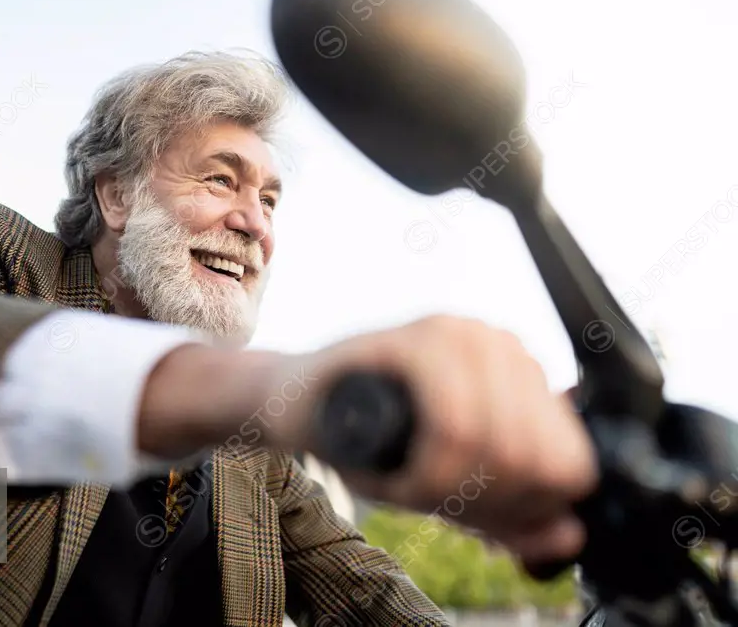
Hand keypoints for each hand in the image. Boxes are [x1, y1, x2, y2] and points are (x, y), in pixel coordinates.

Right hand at [272, 315, 598, 564]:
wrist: (297, 409)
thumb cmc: (374, 444)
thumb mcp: (453, 489)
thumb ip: (511, 514)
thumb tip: (569, 535)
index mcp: (523, 373)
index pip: (572, 460)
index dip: (528, 508)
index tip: (478, 516)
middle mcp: (500, 343)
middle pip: (536, 458)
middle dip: (484, 504)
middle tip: (434, 503)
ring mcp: (460, 334)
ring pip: (497, 444)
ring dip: (448, 492)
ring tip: (409, 487)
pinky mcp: (417, 338)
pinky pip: (453, 427)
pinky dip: (426, 475)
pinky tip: (398, 479)